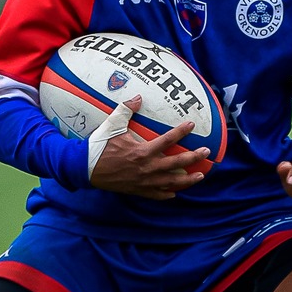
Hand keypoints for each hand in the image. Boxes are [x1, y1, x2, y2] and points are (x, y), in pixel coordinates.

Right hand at [87, 97, 208, 199]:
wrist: (85, 168)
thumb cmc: (99, 145)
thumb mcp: (112, 125)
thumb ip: (126, 110)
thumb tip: (138, 96)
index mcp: (142, 151)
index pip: (168, 140)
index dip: (181, 132)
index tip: (192, 125)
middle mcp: (146, 168)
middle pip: (177, 163)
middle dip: (194, 157)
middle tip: (207, 151)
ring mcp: (144, 181)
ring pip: (171, 182)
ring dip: (188, 179)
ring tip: (200, 176)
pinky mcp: (138, 190)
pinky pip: (157, 194)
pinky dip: (168, 193)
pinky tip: (176, 191)